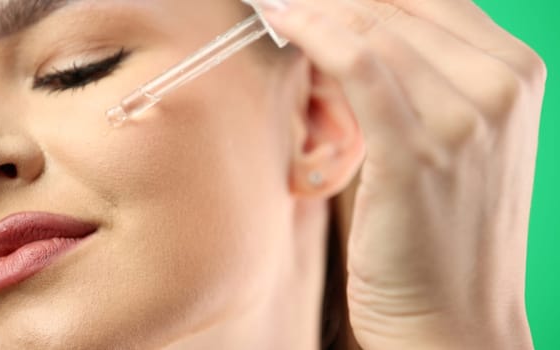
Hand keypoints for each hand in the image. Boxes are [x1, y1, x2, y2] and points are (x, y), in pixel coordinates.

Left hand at [256, 0, 546, 348]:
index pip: (431, 0)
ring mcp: (464, 119)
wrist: (457, 318)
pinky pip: (360, 66)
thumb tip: (359, 32)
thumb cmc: (445, 235)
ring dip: (317, 11)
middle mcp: (500, 86)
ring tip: (278, 6)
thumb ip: (426, 82)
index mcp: (515, 74)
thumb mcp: (457, 143)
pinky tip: (283, 20)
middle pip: (400, 8)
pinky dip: (316, 33)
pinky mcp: (418, 153)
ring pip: (376, 29)